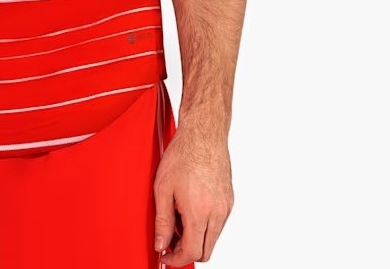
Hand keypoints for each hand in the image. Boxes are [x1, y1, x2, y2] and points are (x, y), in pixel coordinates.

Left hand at [152, 122, 233, 265]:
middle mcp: (217, 213)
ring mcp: (226, 207)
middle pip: (205, 251)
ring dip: (195, 237)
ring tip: (178, 217)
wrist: (203, 133)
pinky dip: (204, 224)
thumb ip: (162, 221)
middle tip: (169, 241)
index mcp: (199, 212)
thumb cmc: (183, 154)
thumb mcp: (163, 188)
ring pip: (212, 238)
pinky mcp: (229, 200)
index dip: (175, 258)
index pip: (191, 252)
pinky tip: (190, 207)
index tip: (165, 255)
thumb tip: (160, 244)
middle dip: (186, 251)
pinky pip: (218, 223)